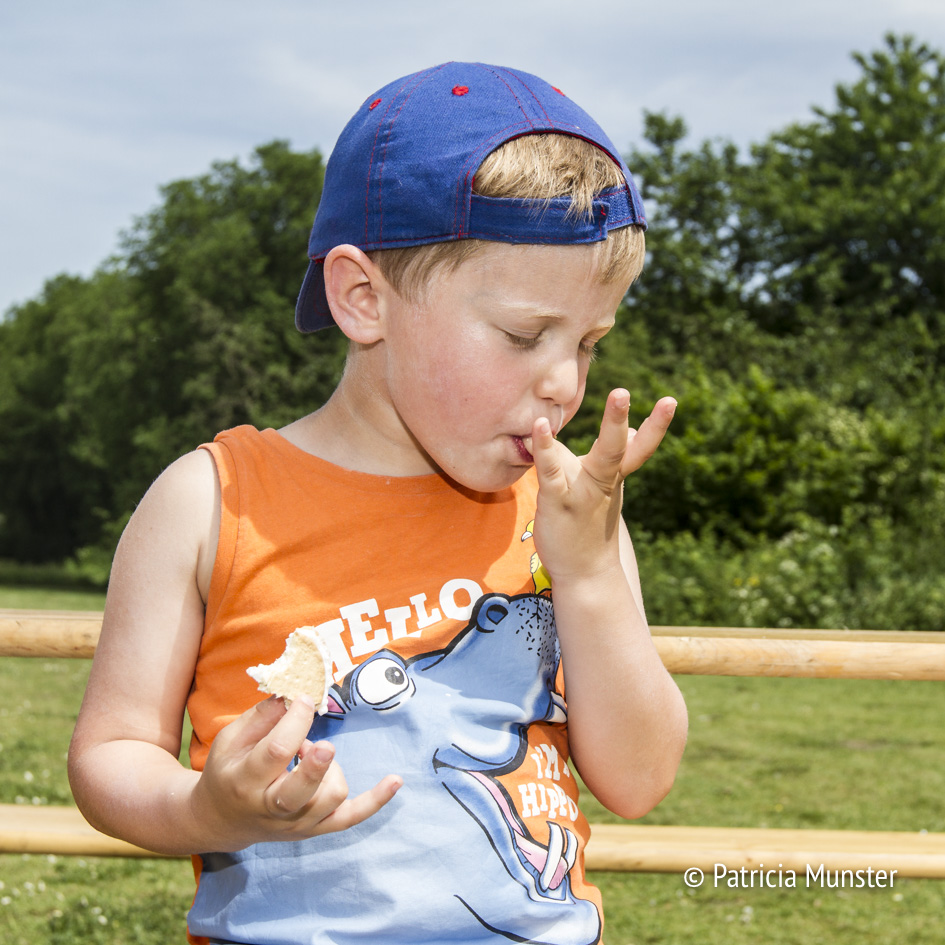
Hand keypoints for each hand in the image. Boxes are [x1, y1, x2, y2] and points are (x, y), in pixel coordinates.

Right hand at [191, 695, 401, 850]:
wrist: (222, 819)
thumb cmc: (229, 770)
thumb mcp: (231, 739)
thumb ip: (261, 716)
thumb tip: (294, 693)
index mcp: (246, 781)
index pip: (278, 750)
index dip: (297, 721)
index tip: (306, 699)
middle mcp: (271, 808)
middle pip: (303, 790)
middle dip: (318, 765)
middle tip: (324, 744)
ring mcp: (297, 824)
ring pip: (331, 796)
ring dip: (329, 768)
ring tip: (310, 753)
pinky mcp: (316, 829)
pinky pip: (351, 818)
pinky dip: (375, 801)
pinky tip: (395, 780)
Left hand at [530, 390, 675, 580]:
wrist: (584, 573)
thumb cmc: (589, 522)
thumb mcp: (604, 486)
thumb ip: (613, 457)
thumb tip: (632, 431)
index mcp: (613, 476)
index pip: (639, 447)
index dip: (656, 425)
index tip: (670, 401)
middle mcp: (603, 481)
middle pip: (621, 449)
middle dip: (626, 420)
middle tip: (628, 392)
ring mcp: (582, 492)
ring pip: (601, 458)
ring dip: (606, 429)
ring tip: (613, 397)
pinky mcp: (558, 501)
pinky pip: (552, 471)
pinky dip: (546, 447)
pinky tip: (540, 426)